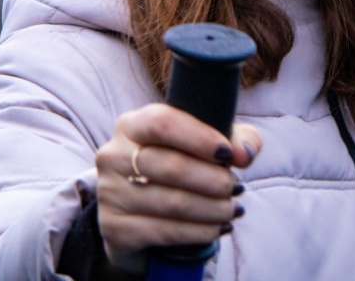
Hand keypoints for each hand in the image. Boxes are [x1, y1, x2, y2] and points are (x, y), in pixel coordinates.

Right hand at [95, 103, 261, 272]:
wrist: (138, 215)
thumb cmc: (179, 167)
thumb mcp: (208, 145)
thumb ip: (236, 140)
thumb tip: (244, 154)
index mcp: (133, 125)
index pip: (162, 123)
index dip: (199, 138)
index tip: (228, 154)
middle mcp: (114, 155)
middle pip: (170, 166)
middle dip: (213, 180)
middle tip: (236, 188)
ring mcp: (110, 193)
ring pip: (171, 202)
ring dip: (212, 208)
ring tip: (233, 209)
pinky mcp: (115, 228)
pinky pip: (165, 231)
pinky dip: (199, 231)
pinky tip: (218, 228)